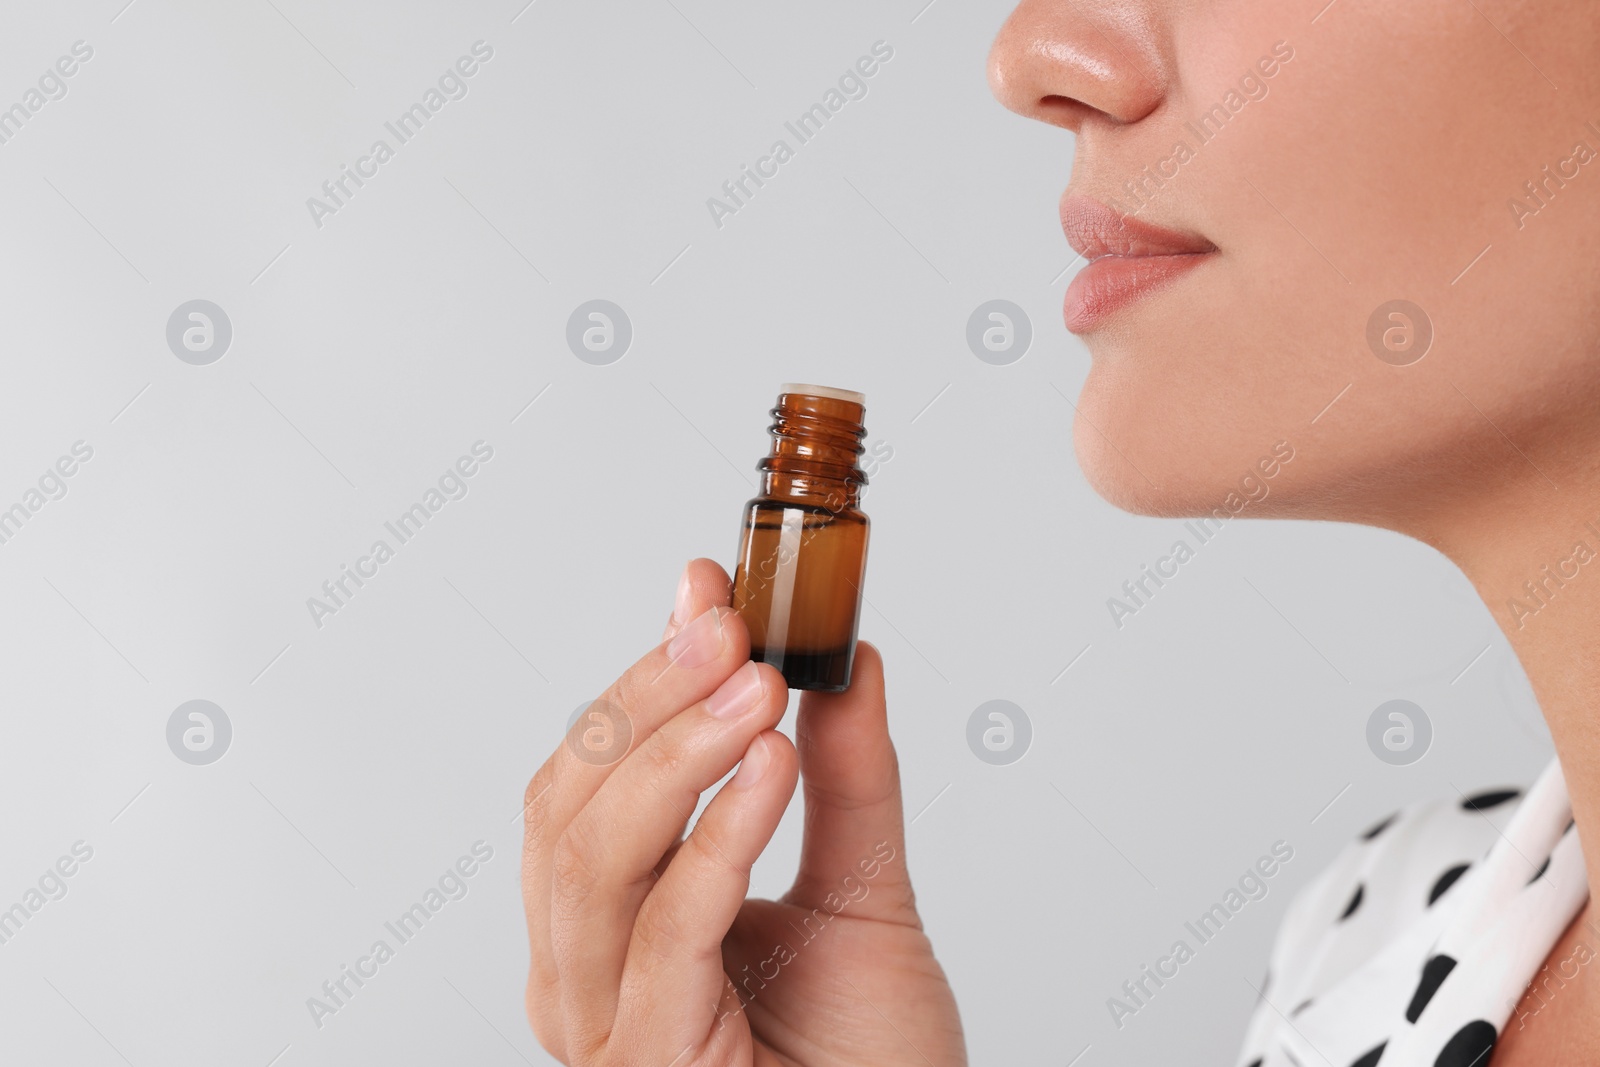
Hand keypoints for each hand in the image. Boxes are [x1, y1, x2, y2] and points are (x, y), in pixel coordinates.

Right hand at [521, 558, 965, 1065]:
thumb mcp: (862, 893)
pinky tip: (769, 761)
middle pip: (570, 799)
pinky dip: (717, 831)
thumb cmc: (873, 1063)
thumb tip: (844, 662)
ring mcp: (605, 1020)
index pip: (592, 773)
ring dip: (675, 750)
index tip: (708, 588)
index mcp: (614, 921)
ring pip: (591, 854)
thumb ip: (843, 780)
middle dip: (648, 696)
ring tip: (756, 682)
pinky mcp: (648, 1059)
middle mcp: (585, 968)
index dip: (643, 673)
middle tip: (731, 624)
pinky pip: (668, 924)